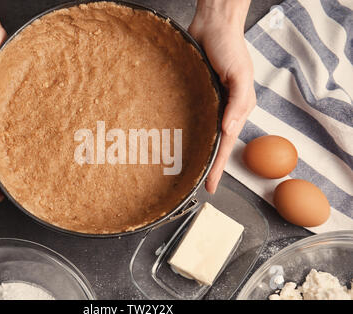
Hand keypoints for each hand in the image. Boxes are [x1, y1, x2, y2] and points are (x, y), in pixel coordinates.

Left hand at [189, 0, 255, 193]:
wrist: (213, 25)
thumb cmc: (230, 47)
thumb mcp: (240, 74)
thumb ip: (237, 102)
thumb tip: (229, 130)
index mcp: (237, 109)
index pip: (226, 145)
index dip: (218, 166)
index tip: (210, 186)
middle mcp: (223, 111)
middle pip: (214, 144)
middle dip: (207, 165)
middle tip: (194, 183)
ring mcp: (209, 104)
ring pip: (202, 133)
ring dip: (195, 150)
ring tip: (185, 169)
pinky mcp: (196, 95)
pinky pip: (190, 117)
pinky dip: (185, 131)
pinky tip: (177, 140)